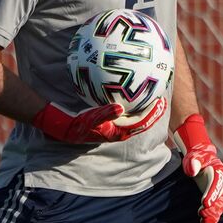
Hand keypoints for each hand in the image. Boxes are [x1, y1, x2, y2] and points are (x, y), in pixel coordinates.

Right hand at [32, 96, 166, 143]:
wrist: (62, 126)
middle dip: (152, 110)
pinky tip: (130, 91)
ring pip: (134, 116)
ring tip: (150, 94)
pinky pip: (125, 111)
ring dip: (143, 107)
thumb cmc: (75, 124)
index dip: (152, 114)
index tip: (160, 102)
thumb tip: (120, 108)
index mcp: (116, 132)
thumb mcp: (89, 118)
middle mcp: (117, 129)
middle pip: (140, 120)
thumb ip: (104, 114)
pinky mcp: (108, 119)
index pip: (140, 124)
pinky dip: (131, 103)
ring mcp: (113, 125)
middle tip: (161, 96)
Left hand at [174, 113, 222, 222]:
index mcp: (219, 171)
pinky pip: (217, 204)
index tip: (205, 204)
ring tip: (206, 221)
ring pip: (221, 203)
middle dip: (214, 207)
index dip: (211, 195)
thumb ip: (193, 161)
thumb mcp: (194, 155)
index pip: (216, 185)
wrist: (200, 153)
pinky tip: (205, 221)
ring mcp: (221, 188)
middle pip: (221, 196)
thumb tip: (192, 170)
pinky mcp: (216, 193)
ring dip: (214, 213)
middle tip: (205, 216)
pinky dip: (213, 213)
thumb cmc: (196, 154)